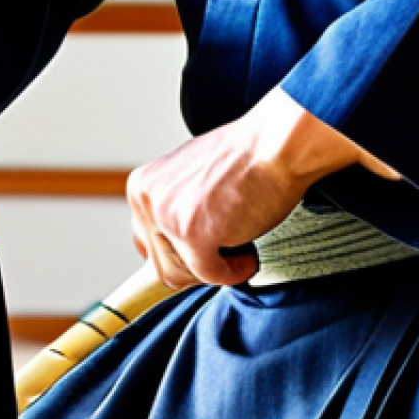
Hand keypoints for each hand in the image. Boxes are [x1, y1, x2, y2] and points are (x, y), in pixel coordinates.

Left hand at [126, 87, 400, 287]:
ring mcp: (167, 218)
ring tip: (240, 250)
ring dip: (214, 270)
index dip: (181, 255)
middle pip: (160, 265)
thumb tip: (177, 251)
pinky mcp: (192, 234)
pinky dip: (234, 272)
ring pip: (180, 275)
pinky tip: (249, 256)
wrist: (276, 143)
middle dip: (196, 266)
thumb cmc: (246, 159)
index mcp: (142, 185)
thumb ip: (177, 211)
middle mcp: (146, 200)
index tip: (206, 253)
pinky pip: (208, 275)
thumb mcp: (192, 182)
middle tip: (226, 254)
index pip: (147, 243)